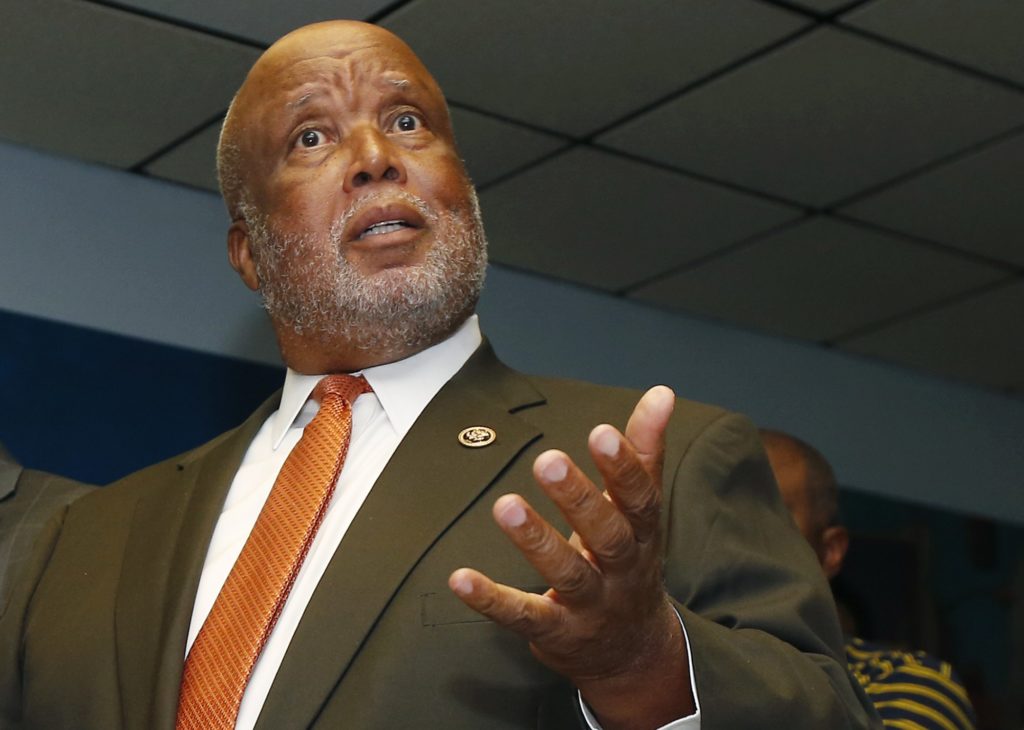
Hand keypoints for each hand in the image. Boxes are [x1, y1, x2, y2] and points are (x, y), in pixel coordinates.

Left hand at [449, 386, 692, 729]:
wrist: (634, 653)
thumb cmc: (629, 562)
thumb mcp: (641, 511)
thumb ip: (644, 452)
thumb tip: (662, 392)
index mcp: (642, 535)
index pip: (640, 500)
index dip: (624, 467)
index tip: (602, 432)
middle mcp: (622, 571)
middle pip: (607, 536)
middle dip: (579, 499)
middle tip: (547, 461)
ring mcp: (590, 606)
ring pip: (567, 574)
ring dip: (536, 540)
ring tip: (505, 505)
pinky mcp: (555, 633)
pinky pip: (523, 616)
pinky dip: (491, 600)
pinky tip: (460, 578)